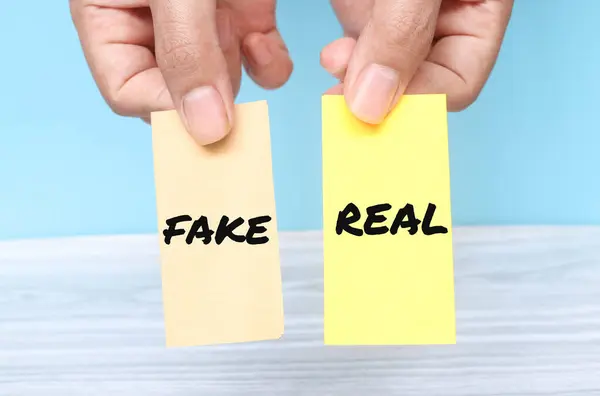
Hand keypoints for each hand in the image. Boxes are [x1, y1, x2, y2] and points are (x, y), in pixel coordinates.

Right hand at [70, 0, 292, 144]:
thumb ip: (186, 52)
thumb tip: (205, 130)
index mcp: (111, 20)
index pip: (129, 92)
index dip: (165, 111)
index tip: (203, 124)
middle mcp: (157, 30)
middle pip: (180, 95)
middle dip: (211, 100)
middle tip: (238, 111)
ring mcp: (203, 25)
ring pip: (224, 83)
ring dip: (241, 78)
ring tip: (245, 43)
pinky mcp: (244, 17)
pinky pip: (259, 61)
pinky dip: (269, 62)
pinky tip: (264, 45)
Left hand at [321, 0, 512, 123]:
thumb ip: (403, 30)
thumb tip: (372, 105)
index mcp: (479, 10)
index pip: (458, 81)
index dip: (417, 102)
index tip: (375, 111)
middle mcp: (443, 21)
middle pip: (416, 82)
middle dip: (379, 94)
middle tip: (343, 99)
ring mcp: (402, 17)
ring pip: (380, 70)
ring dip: (354, 79)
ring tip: (333, 60)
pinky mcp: (368, 9)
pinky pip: (356, 49)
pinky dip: (341, 61)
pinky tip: (332, 57)